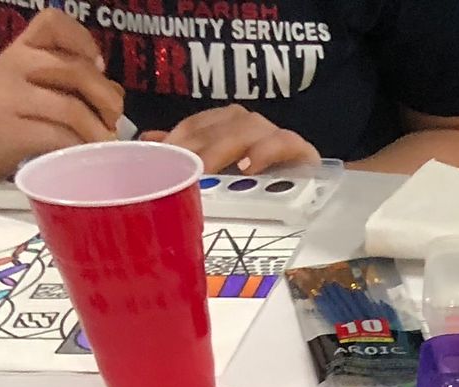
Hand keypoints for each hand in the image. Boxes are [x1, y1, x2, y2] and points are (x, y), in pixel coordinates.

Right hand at [0, 11, 121, 179]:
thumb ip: (69, 82)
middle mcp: (18, 65)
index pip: (54, 23)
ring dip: (98, 131)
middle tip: (114, 117)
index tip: (98, 65)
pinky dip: (80, 149)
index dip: (83, 40)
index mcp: (24, 48)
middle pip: (76, 70)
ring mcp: (13, 98)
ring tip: (103, 142)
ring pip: (71, 109)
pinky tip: (84, 155)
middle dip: (106, 98)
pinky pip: (58, 138)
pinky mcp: (12, 133)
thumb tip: (114, 92)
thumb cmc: (6, 110)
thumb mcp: (31, 83)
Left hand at [140, 106, 318, 172]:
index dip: (178, 138)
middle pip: (219, 127)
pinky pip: (281, 143)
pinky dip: (264, 152)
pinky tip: (248, 168)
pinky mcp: (300, 149)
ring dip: (223, 149)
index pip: (196, 124)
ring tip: (206, 171)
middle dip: (197, 146)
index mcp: (225, 125)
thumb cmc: (260, 184)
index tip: (160, 157)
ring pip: (246, 130)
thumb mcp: (219, 172)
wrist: (311, 191)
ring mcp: (273, 134)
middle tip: (179, 168)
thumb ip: (187, 154)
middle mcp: (247, 123)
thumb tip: (148, 141)